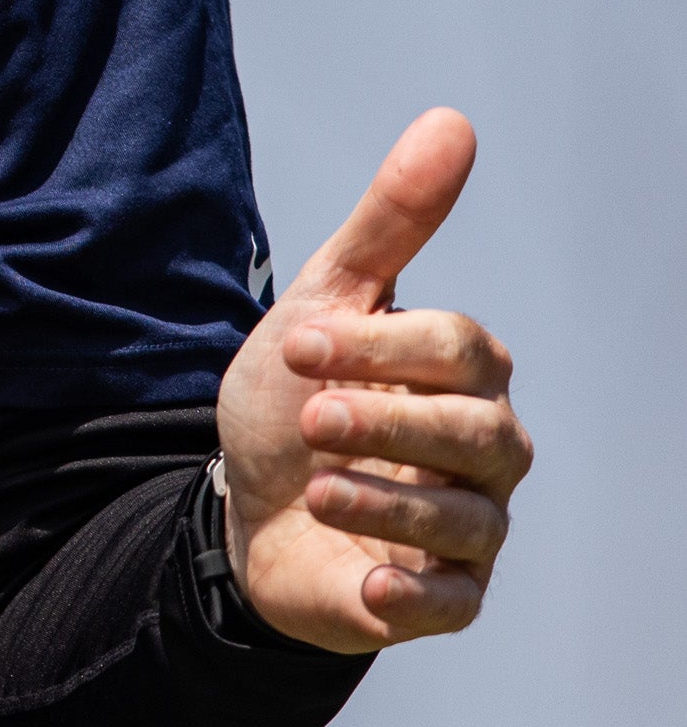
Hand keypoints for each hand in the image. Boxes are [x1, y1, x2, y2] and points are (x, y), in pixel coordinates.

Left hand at [217, 107, 530, 652]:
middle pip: (478, 432)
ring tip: (316, 484)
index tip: (294, 345)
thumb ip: (390, 223)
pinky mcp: (444, 597)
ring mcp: (472, 526)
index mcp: (464, 375)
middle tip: (312, 415)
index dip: (378, 345)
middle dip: (387, 420)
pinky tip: (370, 581)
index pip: (460, 349)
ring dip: (387, 500)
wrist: (242, 509)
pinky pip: (458, 603)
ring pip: (471, 517)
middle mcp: (485, 450)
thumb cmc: (294, 400)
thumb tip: (451, 122)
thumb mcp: (321, 303)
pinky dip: (415, 595)